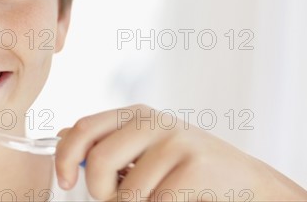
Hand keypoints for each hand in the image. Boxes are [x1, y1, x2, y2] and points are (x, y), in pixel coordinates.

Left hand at [55, 104, 306, 200]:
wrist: (245, 181)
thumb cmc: (185, 166)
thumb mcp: (145, 145)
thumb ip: (108, 141)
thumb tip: (61, 136)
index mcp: (134, 114)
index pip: (84, 128)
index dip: (65, 157)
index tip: (65, 182)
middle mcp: (152, 122)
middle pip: (101, 160)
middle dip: (100, 192)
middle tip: (112, 200)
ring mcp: (175, 143)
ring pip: (128, 192)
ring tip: (154, 198)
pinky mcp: (194, 167)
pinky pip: (155, 201)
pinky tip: (174, 199)